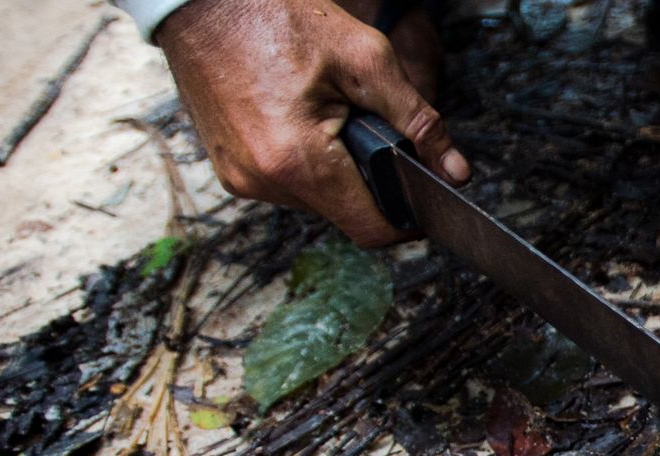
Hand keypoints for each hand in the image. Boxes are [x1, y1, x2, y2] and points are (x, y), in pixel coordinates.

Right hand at [157, 0, 469, 245]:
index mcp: (298, 161)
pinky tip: (303, 120)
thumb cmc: (277, 18)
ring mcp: (241, 179)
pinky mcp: (229, 170)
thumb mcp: (367, 60)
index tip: (426, 202)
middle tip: (371, 130)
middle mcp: (263, 181)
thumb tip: (455, 170)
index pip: (371, 229)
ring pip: (315, 199)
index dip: (407, 221)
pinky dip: (305, 161)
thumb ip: (418, 121)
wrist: (203, 2)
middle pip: (345, 212)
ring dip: (336, 169)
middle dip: (370, 180)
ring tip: (330, 116)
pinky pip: (285, 183)